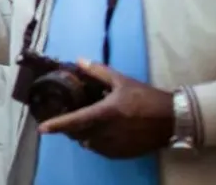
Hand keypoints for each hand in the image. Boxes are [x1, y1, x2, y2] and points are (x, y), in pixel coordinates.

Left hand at [38, 60, 174, 158]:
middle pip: (79, 134)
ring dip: (83, 135)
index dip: (57, 125)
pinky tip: (99, 133)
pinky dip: (96, 143)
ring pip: (89, 144)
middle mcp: (108, 132)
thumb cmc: (147, 98)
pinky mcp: (123, 154)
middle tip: (66, 119)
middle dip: (69, 129)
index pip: (75, 121)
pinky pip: (101, 151)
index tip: (42, 128)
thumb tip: (79, 61)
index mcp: (106, 113)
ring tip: (84, 124)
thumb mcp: (122, 81)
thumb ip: (98, 72)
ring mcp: (116, 145)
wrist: (173, 119)